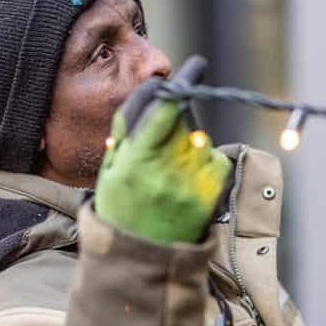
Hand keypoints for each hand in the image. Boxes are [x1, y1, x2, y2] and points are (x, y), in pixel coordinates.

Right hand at [94, 56, 231, 242]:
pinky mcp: (211, 195)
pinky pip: (215, 159)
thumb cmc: (121, 210)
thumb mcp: (109, 171)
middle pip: (183, 118)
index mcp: (134, 160)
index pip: (164, 107)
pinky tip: (188, 181)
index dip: (182, 82)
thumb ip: (127, 133)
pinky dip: (205, 162)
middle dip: (178, 116)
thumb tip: (152, 94)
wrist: (140, 258)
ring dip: (189, 142)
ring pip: (200, 137)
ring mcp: (191, 183)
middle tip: (167, 135)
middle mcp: (165, 169)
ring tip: (171, 171)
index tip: (195, 67)